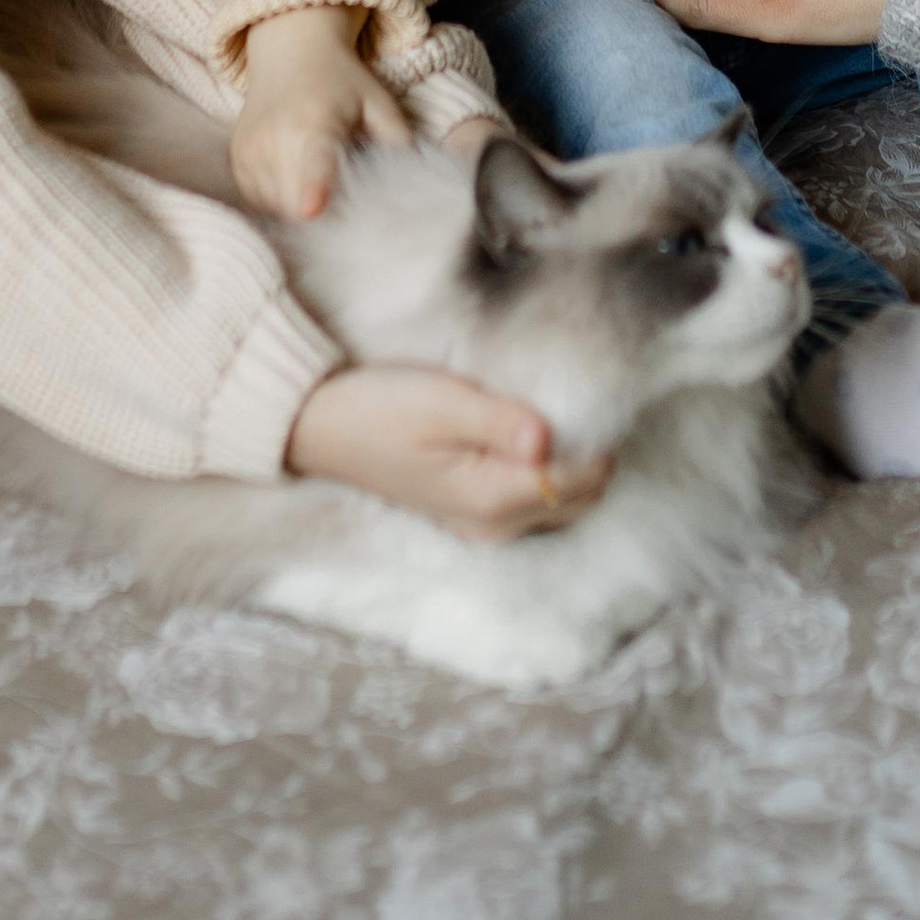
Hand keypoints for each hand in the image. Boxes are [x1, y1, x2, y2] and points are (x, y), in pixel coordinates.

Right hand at [231, 7, 410, 219]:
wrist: (290, 50)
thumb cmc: (343, 81)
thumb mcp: (380, 104)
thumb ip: (398, 144)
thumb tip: (415, 190)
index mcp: (317, 121)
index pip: (313, 162)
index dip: (314, 188)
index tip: (312, 210)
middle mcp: (276, 137)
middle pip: (298, 205)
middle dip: (324, 216)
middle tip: (345, 194)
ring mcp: (250, 151)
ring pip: (278, 209)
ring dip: (300, 207)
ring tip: (319, 173)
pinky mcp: (237, 160)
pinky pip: (261, 202)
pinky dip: (280, 199)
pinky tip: (296, 174)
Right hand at [285, 364, 614, 539]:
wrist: (320, 429)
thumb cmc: (380, 409)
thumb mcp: (443, 403)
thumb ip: (502, 423)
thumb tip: (550, 439)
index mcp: (495, 498)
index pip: (585, 477)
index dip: (599, 434)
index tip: (595, 392)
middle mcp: (497, 526)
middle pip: (582, 497)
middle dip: (593, 453)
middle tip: (578, 399)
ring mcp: (485, 527)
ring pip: (562, 504)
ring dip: (573, 466)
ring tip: (556, 413)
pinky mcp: (472, 516)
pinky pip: (535, 504)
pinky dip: (548, 476)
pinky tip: (531, 438)